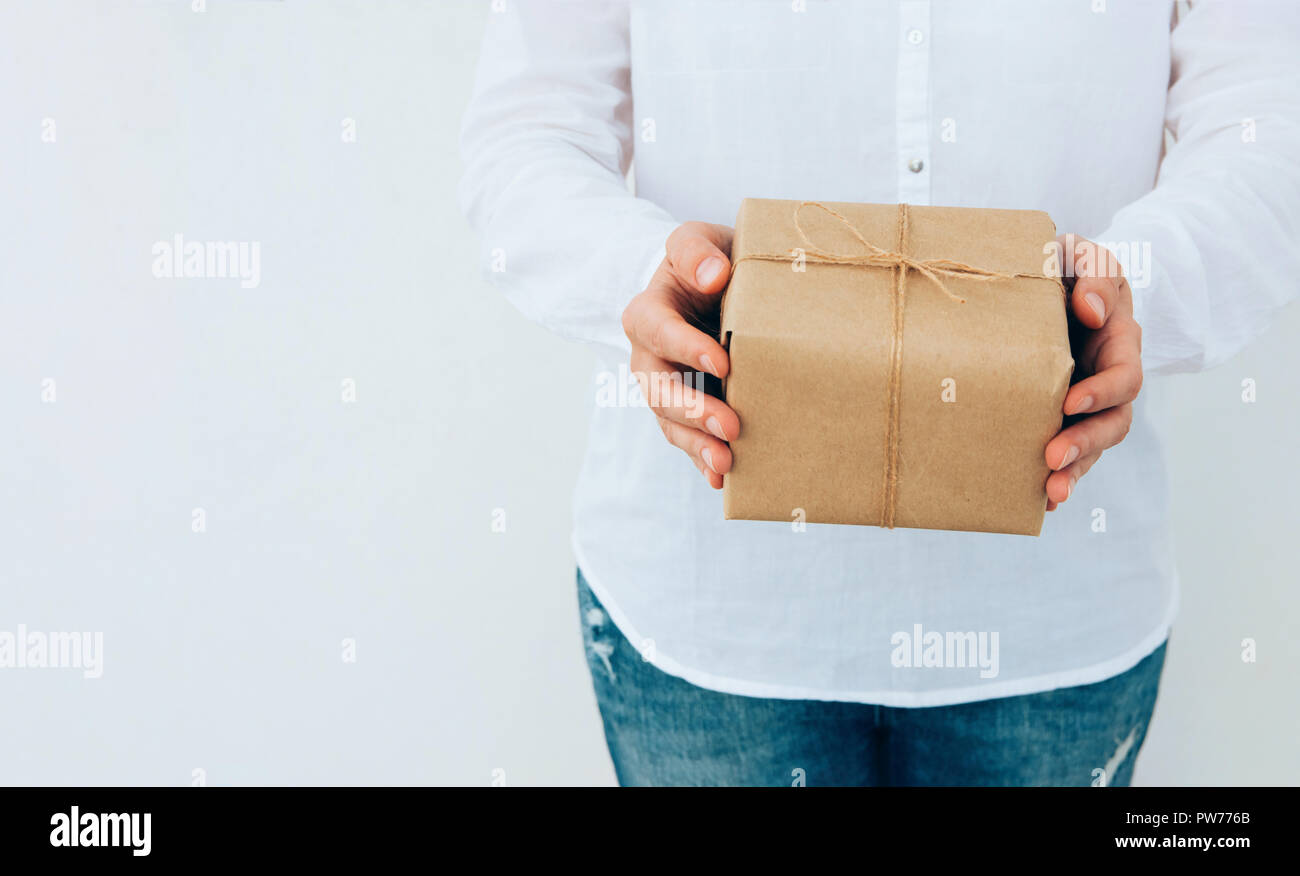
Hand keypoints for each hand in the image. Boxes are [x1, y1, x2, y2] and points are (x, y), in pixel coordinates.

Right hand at [621, 222, 739, 488]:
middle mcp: (648, 356)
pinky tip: (723, 479)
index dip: (686, 348)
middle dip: (692, 410)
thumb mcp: (698, 241)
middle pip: (658, 388)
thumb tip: (714, 274)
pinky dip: (702, 461)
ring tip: (726, 463)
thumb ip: (697, 251)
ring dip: (696, 444)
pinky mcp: (685, 411)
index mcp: (648, 312)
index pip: (658, 330)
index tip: (723, 363)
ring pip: (670, 422)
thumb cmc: (707, 262)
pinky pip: (687, 440)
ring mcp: (665, 389)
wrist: (712, 289)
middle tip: (730, 426)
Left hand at [1044, 235, 1143, 509]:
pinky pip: (1065, 453)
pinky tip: (1037, 501)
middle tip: (1052, 459)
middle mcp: (1106, 379)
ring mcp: (1084, 403)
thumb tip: (1091, 310)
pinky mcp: (1058, 417)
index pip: (1124, 375)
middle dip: (1086, 443)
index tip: (1070, 402)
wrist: (1041, 282)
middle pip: (1112, 422)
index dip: (1103, 392)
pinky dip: (1056, 477)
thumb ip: (1094, 275)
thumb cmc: (1065, 265)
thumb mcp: (1083, 256)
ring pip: (1092, 446)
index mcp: (1118, 341)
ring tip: (1051, 492)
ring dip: (1074, 471)